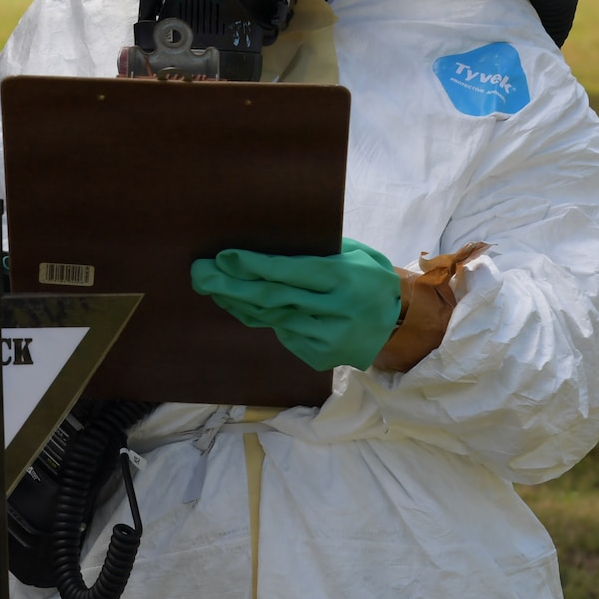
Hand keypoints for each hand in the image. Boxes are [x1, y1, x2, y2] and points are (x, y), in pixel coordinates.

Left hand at [191, 236, 401, 369]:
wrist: (398, 323)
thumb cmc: (368, 276)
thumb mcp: (353, 253)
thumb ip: (316, 250)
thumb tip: (264, 243)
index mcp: (344, 280)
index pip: (290, 273)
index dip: (254, 266)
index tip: (223, 257)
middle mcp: (336, 311)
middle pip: (272, 298)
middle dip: (230, 285)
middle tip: (200, 274)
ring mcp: (328, 337)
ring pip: (271, 318)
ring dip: (236, 302)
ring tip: (211, 286)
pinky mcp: (320, 355)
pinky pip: (281, 333)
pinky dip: (259, 318)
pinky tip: (240, 305)